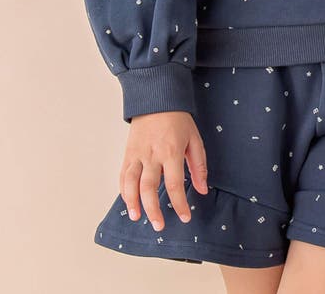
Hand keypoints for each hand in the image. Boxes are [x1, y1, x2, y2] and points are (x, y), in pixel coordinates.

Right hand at [120, 110, 208, 230]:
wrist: (156, 98)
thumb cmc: (177, 119)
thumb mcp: (194, 138)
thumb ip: (198, 165)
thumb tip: (202, 189)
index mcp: (171, 151)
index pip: (174, 184)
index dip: (179, 203)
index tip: (184, 217)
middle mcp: (152, 154)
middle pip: (149, 188)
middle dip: (153, 210)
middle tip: (159, 225)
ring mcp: (137, 154)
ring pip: (131, 183)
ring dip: (132, 203)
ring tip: (137, 218)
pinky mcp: (128, 152)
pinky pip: (123, 174)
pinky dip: (124, 190)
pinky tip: (128, 202)